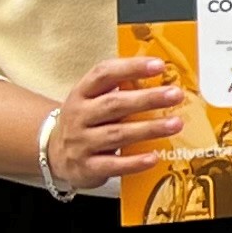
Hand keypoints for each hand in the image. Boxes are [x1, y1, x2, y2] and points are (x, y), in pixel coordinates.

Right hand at [49, 52, 180, 186]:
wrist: (54, 154)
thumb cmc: (88, 121)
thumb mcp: (94, 101)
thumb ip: (122, 90)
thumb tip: (167, 80)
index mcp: (82, 93)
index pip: (103, 74)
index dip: (130, 68)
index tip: (159, 65)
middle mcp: (79, 115)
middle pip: (114, 104)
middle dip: (147, 99)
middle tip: (176, 95)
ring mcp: (80, 142)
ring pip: (117, 134)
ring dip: (149, 129)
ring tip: (176, 124)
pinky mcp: (86, 167)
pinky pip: (112, 165)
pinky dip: (134, 162)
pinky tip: (154, 157)